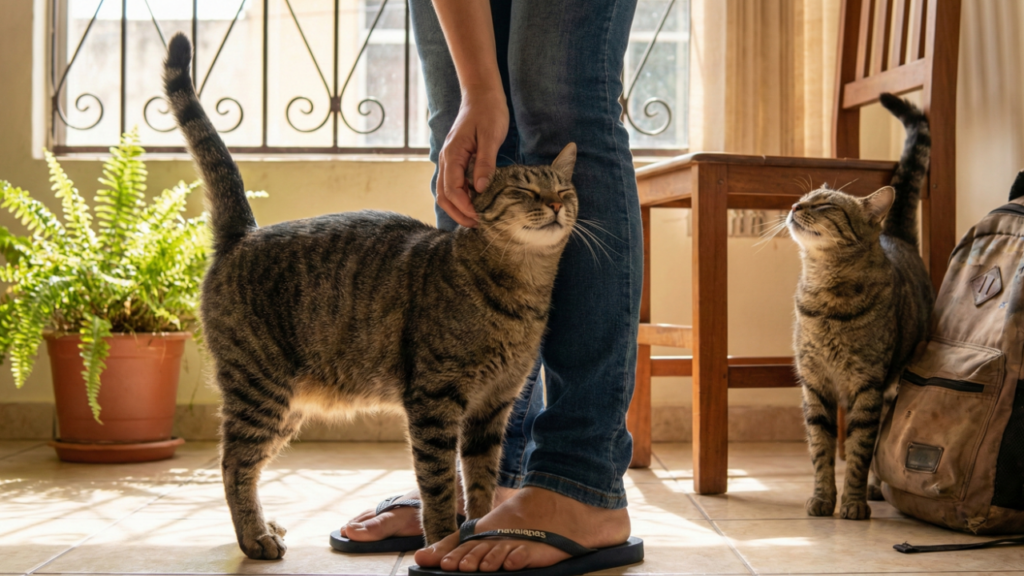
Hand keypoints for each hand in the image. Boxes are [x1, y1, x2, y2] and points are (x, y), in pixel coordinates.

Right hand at [437, 89, 508, 226]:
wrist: (481, 94)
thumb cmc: (488, 112)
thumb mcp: (491, 137)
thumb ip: (485, 163)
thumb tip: (481, 188)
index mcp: (453, 154)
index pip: (453, 190)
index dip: (465, 207)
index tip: (481, 218)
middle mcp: (446, 159)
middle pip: (444, 196)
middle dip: (459, 213)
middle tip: (478, 225)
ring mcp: (449, 160)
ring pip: (445, 192)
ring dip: (458, 208)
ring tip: (476, 219)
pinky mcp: (456, 160)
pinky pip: (452, 184)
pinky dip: (460, 198)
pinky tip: (475, 203)